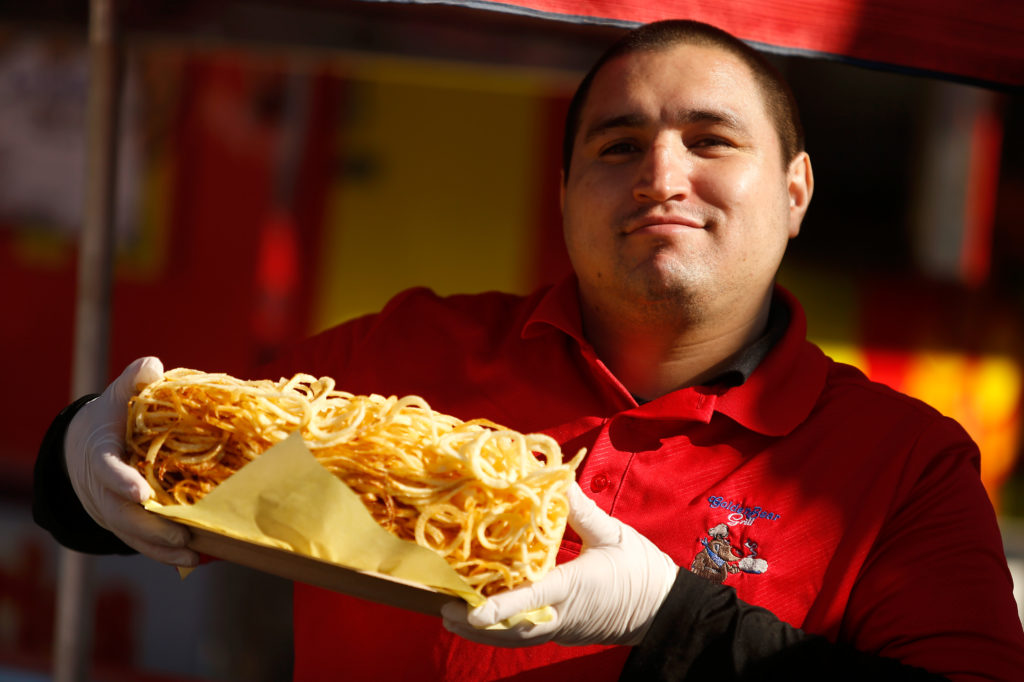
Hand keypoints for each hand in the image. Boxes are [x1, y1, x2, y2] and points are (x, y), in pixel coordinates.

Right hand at [65, 357, 196, 565]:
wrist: (84, 450)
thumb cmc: (110, 420)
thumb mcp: (118, 396)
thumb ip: (133, 380)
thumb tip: (152, 366)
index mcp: (101, 456)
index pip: (106, 471)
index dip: (121, 482)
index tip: (140, 492)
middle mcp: (104, 490)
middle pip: (124, 515)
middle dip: (151, 528)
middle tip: (182, 535)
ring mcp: (115, 511)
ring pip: (135, 535)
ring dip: (163, 548)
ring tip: (193, 555)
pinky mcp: (128, 524)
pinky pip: (145, 543)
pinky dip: (166, 554)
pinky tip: (197, 559)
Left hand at [441, 482, 677, 646]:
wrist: (667, 611)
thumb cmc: (643, 571)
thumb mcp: (614, 534)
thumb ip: (581, 510)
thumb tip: (557, 477)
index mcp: (575, 587)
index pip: (532, 598)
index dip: (500, 606)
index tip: (470, 610)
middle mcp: (563, 614)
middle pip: (513, 628)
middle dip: (477, 624)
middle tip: (443, 608)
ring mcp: (562, 627)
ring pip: (516, 636)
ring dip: (484, 630)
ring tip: (451, 616)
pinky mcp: (564, 631)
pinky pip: (527, 634)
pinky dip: (502, 629)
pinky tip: (482, 618)